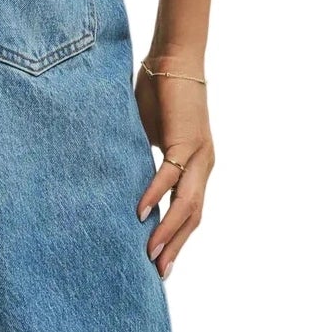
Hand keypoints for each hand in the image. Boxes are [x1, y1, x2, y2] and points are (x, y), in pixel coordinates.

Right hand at [133, 53, 215, 278]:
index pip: (189, 210)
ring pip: (186, 203)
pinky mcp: (185, 140)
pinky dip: (155, 194)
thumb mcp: (152, 134)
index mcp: (196, 164)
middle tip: (159, 274)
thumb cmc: (160, 91)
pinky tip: (141, 211)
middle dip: (176, 246)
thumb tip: (127, 180)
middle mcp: (204, 164)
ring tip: (151, 253)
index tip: (162, 260)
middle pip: (193, 216)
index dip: (177, 236)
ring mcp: (198, 154)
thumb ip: (147, 158)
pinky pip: (169, 174)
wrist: (173, 57)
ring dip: (169, 231)